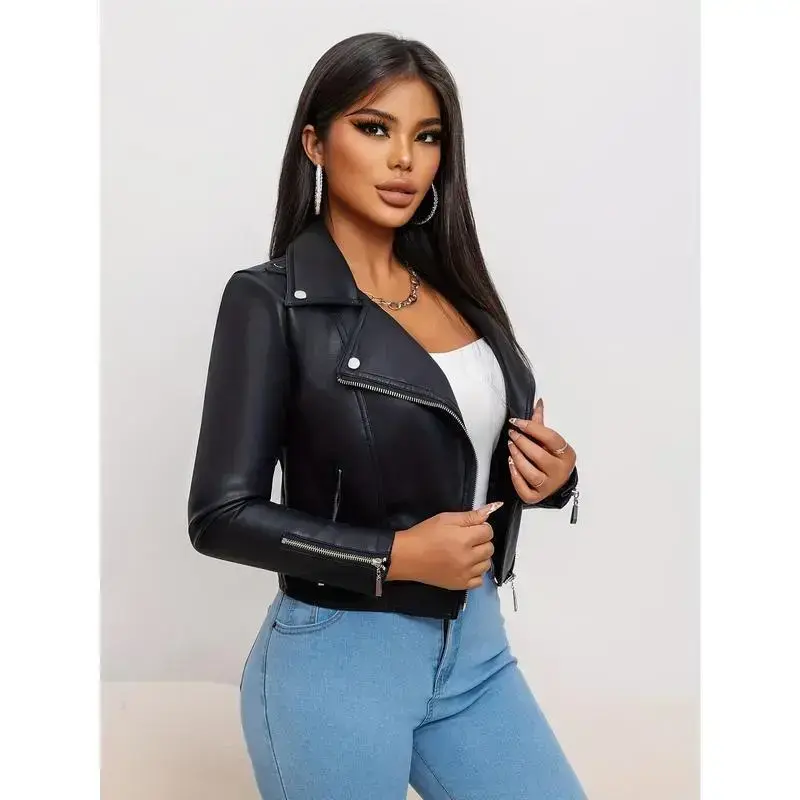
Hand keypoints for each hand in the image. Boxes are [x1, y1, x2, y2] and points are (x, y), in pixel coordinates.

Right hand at [387, 502, 502, 588]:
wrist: (407, 557)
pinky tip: (465, 566)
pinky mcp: (460, 585)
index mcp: (465, 539)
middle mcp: (468, 558)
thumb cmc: (424, 534)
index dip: (481, 527)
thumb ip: (470, 516)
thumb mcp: (445, 518)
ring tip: (466, 553)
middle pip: (489, 548)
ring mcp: (465, 574)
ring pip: (486, 564)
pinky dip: (475, 572)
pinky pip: (479, 580)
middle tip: (467, 539)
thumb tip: (490, 510)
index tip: (471, 528)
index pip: (488, 532)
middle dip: (481, 541)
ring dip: (480, 557)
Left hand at [507, 398, 576, 504]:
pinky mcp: (536, 496)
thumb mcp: (550, 442)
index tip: (518, 422)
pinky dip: (516, 477)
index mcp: (566, 455)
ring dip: (518, 459)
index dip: (533, 428)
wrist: (557, 484)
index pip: (551, 439)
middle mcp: (560, 471)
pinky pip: (524, 489)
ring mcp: (549, 486)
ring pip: (532, 474)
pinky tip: (511, 464)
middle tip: (513, 434)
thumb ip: (541, 424)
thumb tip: (538, 403)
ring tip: (511, 447)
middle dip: (523, 443)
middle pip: (540, 457)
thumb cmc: (553, 460)